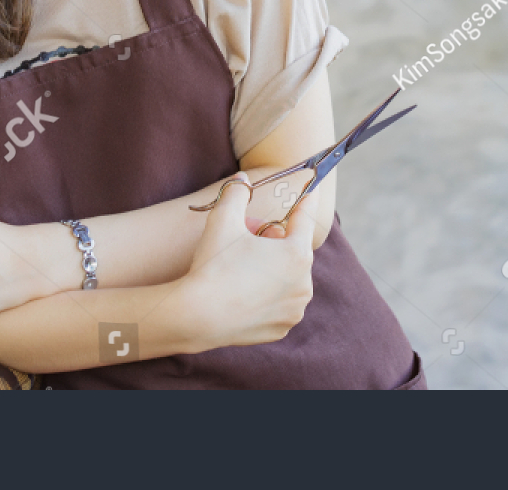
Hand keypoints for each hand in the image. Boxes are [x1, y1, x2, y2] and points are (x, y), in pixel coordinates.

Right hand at [175, 173, 317, 351]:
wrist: (196, 316)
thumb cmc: (213, 265)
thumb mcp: (223, 219)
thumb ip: (236, 193)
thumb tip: (242, 178)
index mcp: (297, 255)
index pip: (304, 220)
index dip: (305, 202)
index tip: (311, 191)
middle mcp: (303, 285)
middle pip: (292, 251)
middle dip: (272, 240)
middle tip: (247, 236)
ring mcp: (294, 310)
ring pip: (287, 278)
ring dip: (272, 268)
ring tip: (242, 265)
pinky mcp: (281, 329)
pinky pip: (278, 302)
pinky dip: (266, 294)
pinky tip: (243, 291)